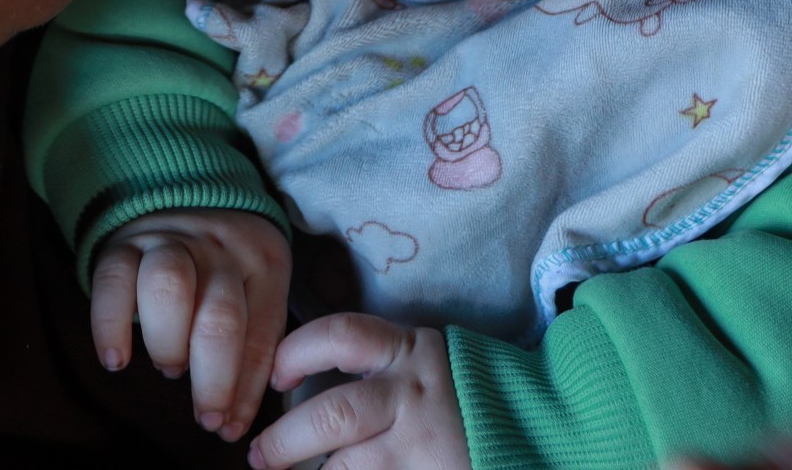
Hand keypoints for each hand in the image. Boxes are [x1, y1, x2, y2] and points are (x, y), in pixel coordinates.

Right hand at [91, 209, 289, 441]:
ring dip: (169, 344)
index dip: (244, 389)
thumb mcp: (255, 289)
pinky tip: (116, 360)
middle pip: (219, 317)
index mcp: (264, 259)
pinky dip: (111, 326)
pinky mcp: (124, 241)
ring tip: (170, 367)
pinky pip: (113, 281)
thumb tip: (236, 418)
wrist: (179, 195)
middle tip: (204, 415)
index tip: (227, 427)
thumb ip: (254, 343)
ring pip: (170, 289)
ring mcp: (171, 238)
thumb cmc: (224, 265)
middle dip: (213, 379)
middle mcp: (220, 244)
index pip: (259, 335)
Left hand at [248, 312, 470, 469]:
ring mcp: (424, 443)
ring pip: (348, 468)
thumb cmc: (458, 393)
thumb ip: (374, 364)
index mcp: (406, 351)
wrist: (532, 424)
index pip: (340, 335)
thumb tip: (294, 387)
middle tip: (259, 456)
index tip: (276, 379)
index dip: (295, 353)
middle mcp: (413, 394)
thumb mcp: (421, 361)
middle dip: (284, 442)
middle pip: (333, 416)